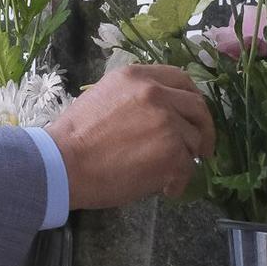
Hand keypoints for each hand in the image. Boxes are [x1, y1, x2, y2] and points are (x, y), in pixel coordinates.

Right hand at [47, 65, 215, 208]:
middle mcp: (156, 94)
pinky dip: (179, 182)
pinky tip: (165, 189)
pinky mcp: (172, 153)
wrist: (63, 164)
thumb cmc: (74, 138)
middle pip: (197, 107)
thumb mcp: (102, 97)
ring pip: (194, 140)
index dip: (191, 98)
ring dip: (185, 158)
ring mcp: (167, 122)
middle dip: (203, 128)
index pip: (180, 78)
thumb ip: (134, 97)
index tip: (193, 114)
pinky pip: (187, 168)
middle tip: (202, 148)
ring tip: (168, 174)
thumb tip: (161, 113)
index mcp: (136, 77)